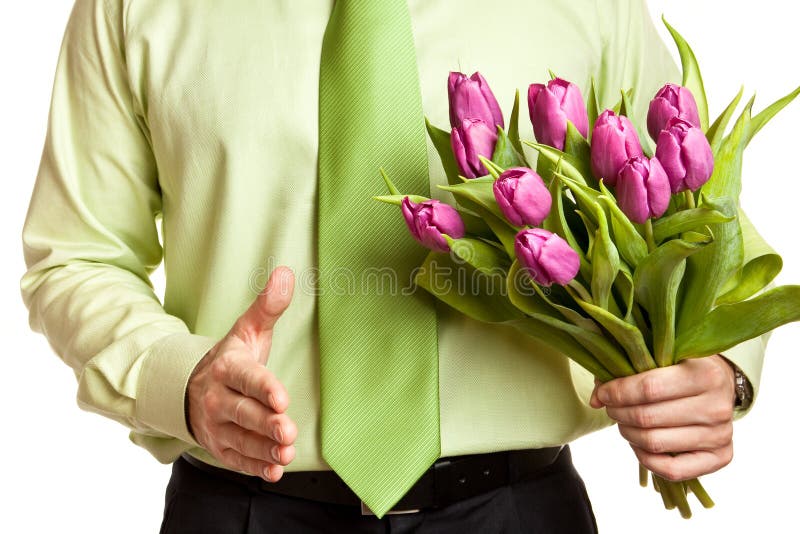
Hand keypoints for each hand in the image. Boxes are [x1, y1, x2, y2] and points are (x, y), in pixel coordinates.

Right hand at [187, 267, 296, 482]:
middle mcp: (218, 398)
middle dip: (266, 424)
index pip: (247, 378)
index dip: (264, 389)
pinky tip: (273, 471)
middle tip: (288, 431)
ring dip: (264, 449)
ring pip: (240, 440)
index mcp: (227, 368)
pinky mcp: (220, 447)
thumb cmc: (233, 359)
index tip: (282, 398)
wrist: (192, 389)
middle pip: (243, 414)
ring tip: (286, 452)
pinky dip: (254, 467)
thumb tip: (286, 273)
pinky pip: (236, 459)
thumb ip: (268, 306)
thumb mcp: (247, 331)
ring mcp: (217, 425)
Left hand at [590, 355, 735, 481]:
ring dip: (628, 433)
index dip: (617, 392)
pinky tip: (639, 443)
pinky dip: (646, 459)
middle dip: (619, 413)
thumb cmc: (683, 368)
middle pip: (647, 418)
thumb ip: (626, 369)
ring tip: (624, 422)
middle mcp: (717, 406)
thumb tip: (596, 398)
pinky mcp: (720, 457)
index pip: (649, 388)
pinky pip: (672, 470)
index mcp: (705, 374)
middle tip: (611, 408)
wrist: (720, 385)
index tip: (603, 394)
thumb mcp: (661, 356)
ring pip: (655, 443)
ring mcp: (720, 435)